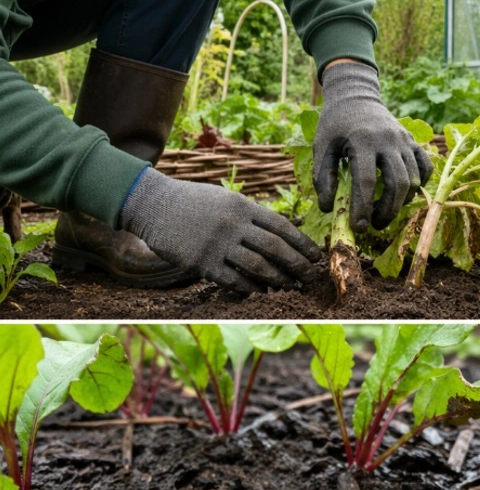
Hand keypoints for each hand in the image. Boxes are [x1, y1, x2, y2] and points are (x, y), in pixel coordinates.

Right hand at [120, 169, 323, 292]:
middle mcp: (233, 225)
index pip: (282, 227)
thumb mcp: (227, 198)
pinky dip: (251, 288)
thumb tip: (282, 233)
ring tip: (290, 286)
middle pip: (275, 248)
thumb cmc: (195, 202)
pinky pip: (233, 280)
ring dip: (278, 279)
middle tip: (310, 277)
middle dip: (297, 265)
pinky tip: (262, 291)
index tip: (316, 256)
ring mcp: (217, 244)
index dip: (302, 244)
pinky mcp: (201, 262)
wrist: (152, 204)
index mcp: (243, 206)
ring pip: (257, 266)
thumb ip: (252, 214)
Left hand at [315, 61, 433, 231]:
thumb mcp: (322, 146)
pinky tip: (403, 194)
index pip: (366, 181)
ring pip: (413, 179)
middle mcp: (389, 140)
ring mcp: (405, 141)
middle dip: (388, 211)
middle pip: (397, 183)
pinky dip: (419, 185)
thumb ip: (323, 177)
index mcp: (363, 140)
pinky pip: (426, 168)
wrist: (356, 96)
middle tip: (374, 225)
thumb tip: (328, 208)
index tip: (358, 227)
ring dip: (401, 202)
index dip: (363, 207)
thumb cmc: (336, 124)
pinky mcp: (414, 142)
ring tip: (384, 212)